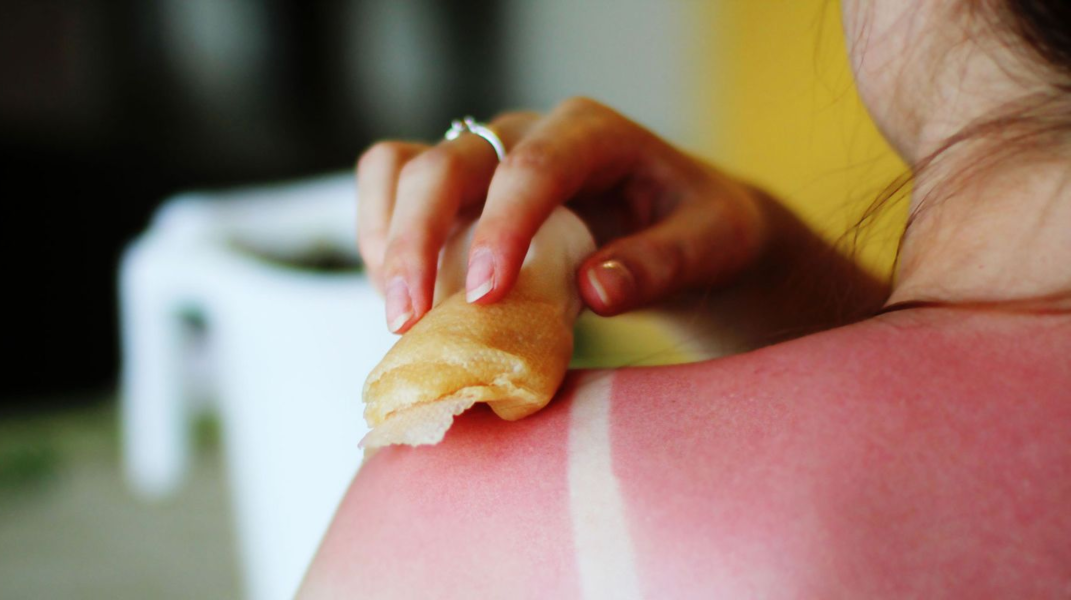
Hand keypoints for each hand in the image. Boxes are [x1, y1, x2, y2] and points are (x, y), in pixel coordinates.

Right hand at [357, 97, 769, 332]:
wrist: (681, 227)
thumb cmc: (698, 229)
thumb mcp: (710, 244)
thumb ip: (661, 263)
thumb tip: (596, 289)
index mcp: (591, 134)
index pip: (533, 165)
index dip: (502, 227)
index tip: (486, 295)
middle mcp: (525, 135)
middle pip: (444, 163)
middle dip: (415, 240)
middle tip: (408, 321)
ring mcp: (484, 161)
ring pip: (400, 167)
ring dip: (385, 239)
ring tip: (399, 315)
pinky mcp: (459, 193)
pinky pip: (393, 194)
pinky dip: (382, 244)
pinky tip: (406, 303)